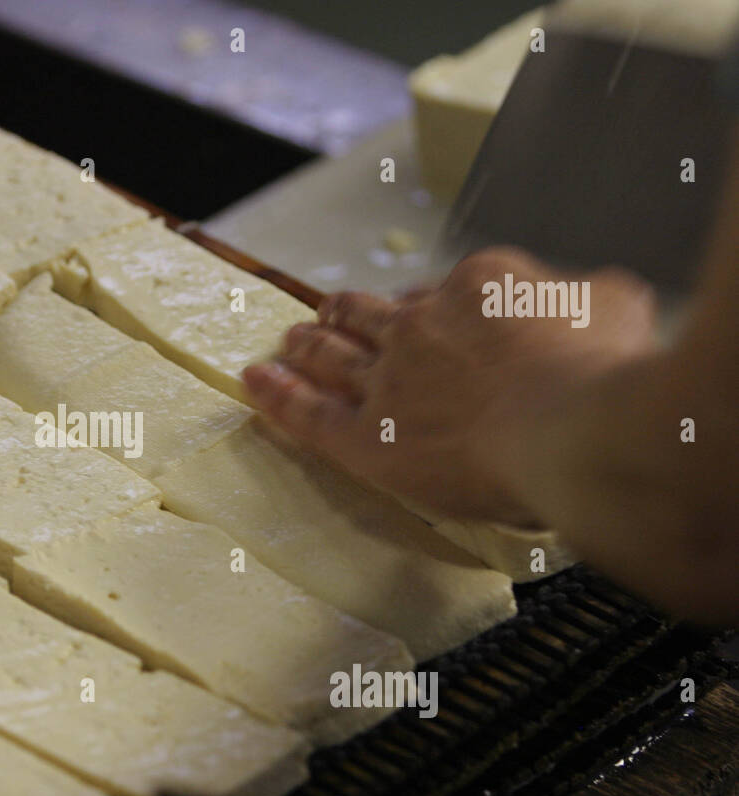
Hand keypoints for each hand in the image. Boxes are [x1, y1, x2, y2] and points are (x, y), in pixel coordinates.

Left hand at [242, 248, 659, 524]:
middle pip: (374, 314)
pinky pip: (307, 413)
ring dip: (310, 343)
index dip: (427, 302)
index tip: (424, 311)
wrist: (571, 430)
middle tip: (332, 314)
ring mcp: (387, 379)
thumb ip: (586, 296)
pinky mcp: (364, 437)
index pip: (442, 290)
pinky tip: (253, 380)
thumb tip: (583, 297)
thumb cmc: (604, 375)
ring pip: (333, 355)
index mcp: (479, 285)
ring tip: (292, 338)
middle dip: (350, 312)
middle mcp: (422, 325)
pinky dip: (276, 394)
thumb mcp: (616, 305)